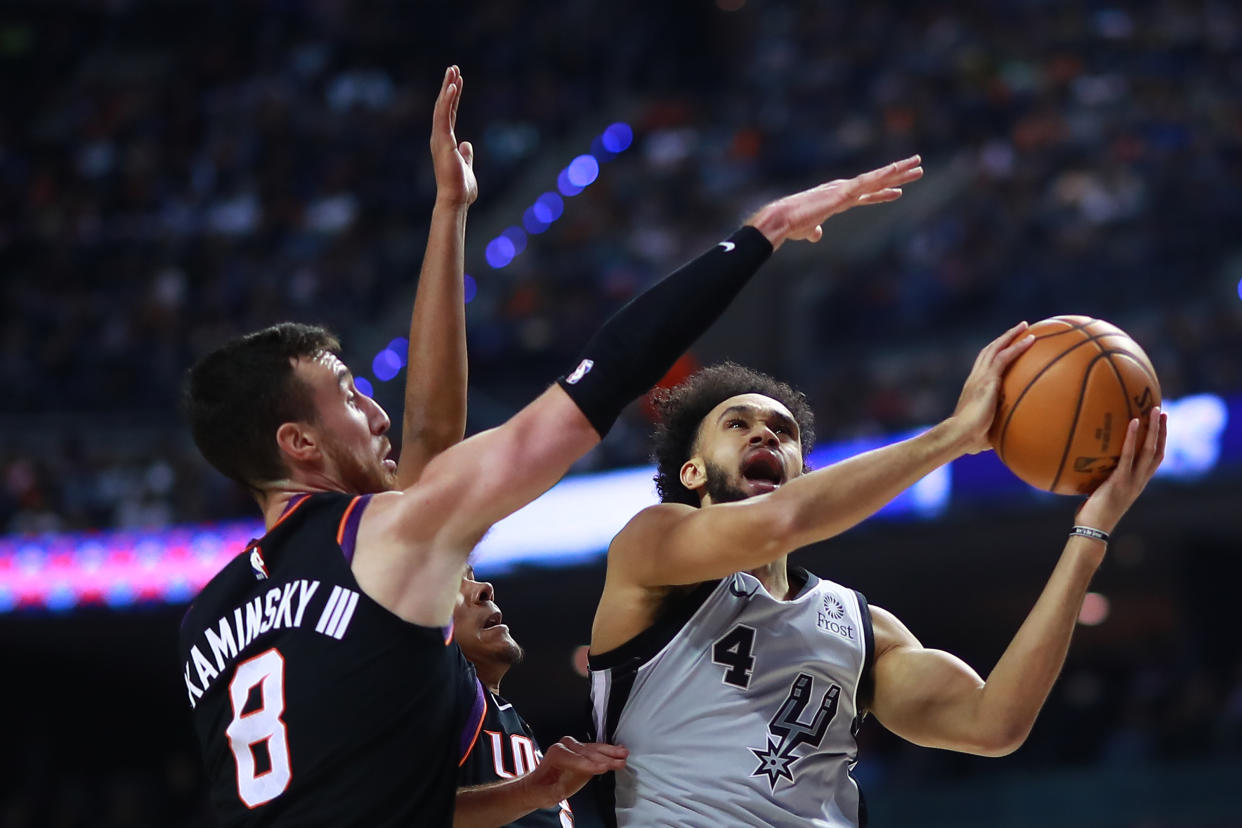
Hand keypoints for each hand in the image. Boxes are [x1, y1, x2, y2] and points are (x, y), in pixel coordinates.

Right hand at [431, 65, 476, 207]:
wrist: (455, 201)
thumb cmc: (461, 189)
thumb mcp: (466, 167)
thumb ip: (466, 155)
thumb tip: (467, 144)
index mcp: (446, 142)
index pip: (449, 114)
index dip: (453, 98)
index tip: (457, 82)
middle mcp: (440, 138)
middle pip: (443, 106)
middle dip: (448, 86)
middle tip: (453, 68)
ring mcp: (439, 139)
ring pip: (441, 107)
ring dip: (447, 88)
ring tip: (453, 70)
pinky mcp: (442, 141)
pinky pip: (443, 116)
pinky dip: (447, 100)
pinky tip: (453, 87)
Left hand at [518, 737, 627, 808]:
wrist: (539, 785)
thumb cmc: (541, 789)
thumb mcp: (544, 794)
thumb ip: (553, 790)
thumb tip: (561, 787)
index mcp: (556, 754)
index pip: (576, 758)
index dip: (590, 764)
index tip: (603, 768)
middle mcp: (565, 747)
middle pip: (588, 752)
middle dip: (604, 758)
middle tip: (618, 762)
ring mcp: (575, 748)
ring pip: (595, 749)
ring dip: (610, 752)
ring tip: (624, 754)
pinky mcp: (583, 753)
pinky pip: (597, 750)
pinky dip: (609, 751)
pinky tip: (619, 751)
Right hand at [748, 155, 923, 248]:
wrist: (781, 219)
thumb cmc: (791, 225)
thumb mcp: (806, 229)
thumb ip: (813, 230)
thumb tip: (816, 235)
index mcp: (837, 199)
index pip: (865, 194)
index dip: (882, 193)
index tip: (898, 191)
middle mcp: (843, 190)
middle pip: (877, 181)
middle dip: (898, 175)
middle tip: (918, 167)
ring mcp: (844, 189)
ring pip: (877, 177)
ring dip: (898, 171)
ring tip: (918, 164)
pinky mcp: (842, 192)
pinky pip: (867, 181)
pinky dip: (882, 175)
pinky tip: (896, 169)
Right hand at [947, 322, 1034, 453]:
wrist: (960, 435)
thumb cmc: (970, 439)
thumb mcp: (987, 432)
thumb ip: (999, 430)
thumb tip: (1012, 441)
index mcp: (974, 387)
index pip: (984, 365)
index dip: (995, 354)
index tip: (1006, 347)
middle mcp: (975, 378)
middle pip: (989, 351)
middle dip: (1003, 338)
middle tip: (1019, 329)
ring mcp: (980, 377)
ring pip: (996, 348)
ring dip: (1010, 335)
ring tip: (1025, 326)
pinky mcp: (987, 380)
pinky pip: (1004, 357)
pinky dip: (1018, 347)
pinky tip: (1031, 340)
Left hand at [1076, 405, 1166, 532]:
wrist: (1092, 531)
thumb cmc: (1091, 514)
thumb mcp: (1100, 491)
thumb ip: (1100, 478)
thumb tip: (1086, 461)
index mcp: (1137, 484)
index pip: (1154, 459)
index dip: (1160, 442)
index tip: (1160, 425)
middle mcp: (1140, 481)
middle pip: (1157, 451)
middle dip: (1161, 430)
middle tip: (1160, 410)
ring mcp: (1132, 481)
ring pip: (1149, 450)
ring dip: (1153, 428)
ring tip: (1153, 409)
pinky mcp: (1120, 481)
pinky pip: (1128, 455)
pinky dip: (1131, 438)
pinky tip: (1132, 422)